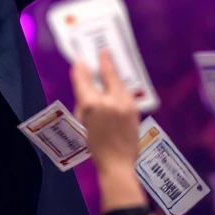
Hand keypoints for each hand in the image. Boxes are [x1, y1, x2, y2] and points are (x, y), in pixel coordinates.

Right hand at [71, 50, 140, 171]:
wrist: (118, 163)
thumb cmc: (95, 145)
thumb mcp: (83, 121)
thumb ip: (84, 102)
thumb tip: (86, 87)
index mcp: (91, 105)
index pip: (84, 80)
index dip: (81, 68)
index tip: (79, 59)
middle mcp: (109, 100)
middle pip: (107, 74)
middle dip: (104, 61)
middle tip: (102, 50)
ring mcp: (125, 104)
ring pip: (119, 82)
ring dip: (114, 72)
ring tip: (110, 61)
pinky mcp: (134, 109)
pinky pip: (125, 92)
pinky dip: (120, 86)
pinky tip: (118, 82)